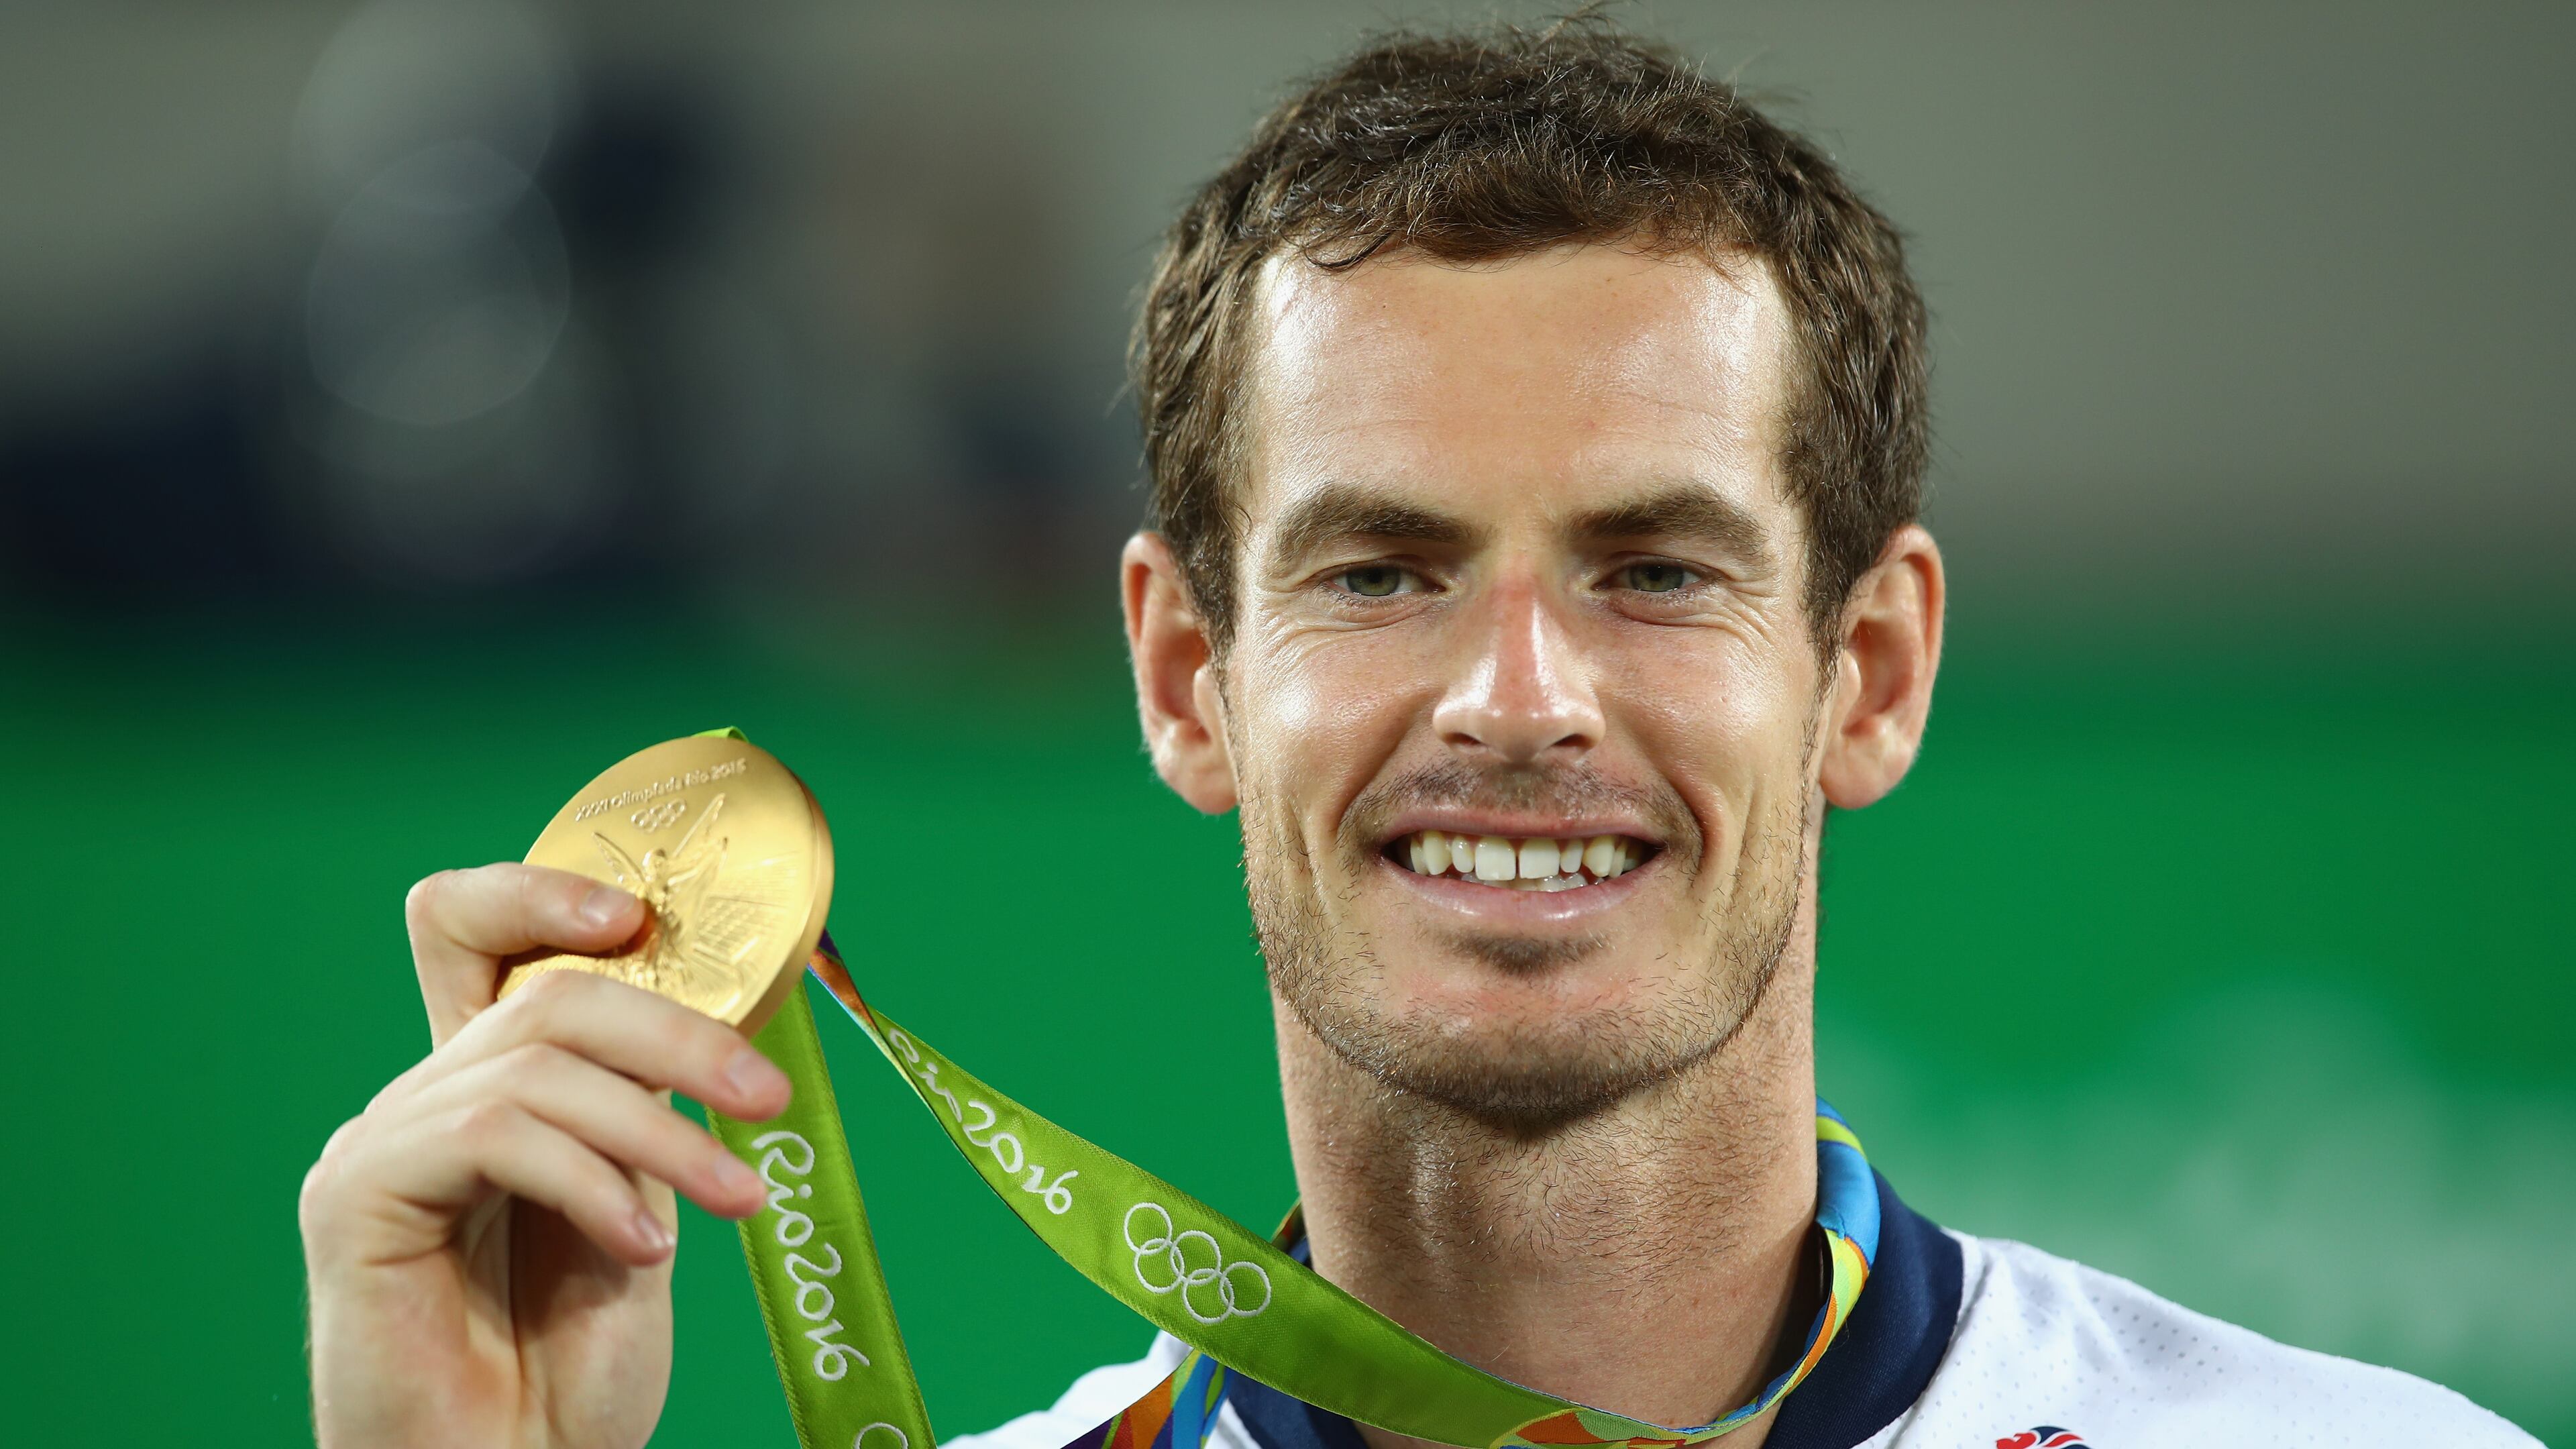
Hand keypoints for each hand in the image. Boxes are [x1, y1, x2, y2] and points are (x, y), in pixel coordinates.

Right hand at [300, 864, 792, 1448]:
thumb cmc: (568, 1375)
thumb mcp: (638, 1217)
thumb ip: (644, 1122)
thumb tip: (716, 1039)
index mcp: (488, 1093)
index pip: (476, 937)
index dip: (541, 894)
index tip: (636, 919)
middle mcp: (423, 1101)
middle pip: (542, 994)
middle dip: (672, 1032)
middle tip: (763, 1097)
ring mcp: (382, 1143)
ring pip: (535, 1065)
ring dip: (656, 1129)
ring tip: (734, 1199)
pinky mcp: (356, 1195)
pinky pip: (493, 1134)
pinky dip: (589, 1181)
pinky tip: (643, 1247)